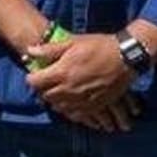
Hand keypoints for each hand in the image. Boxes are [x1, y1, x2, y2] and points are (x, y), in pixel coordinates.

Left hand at [24, 34, 139, 131]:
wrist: (127, 57)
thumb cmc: (99, 46)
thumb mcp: (73, 42)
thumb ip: (49, 49)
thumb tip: (29, 50)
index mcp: (61, 73)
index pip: (35, 82)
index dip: (32, 78)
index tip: (35, 75)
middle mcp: (70, 89)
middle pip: (46, 96)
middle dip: (43, 90)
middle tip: (46, 84)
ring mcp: (83, 99)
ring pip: (60, 107)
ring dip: (55, 101)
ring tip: (58, 93)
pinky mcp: (96, 105)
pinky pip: (77, 115)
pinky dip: (71, 111)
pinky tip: (71, 104)